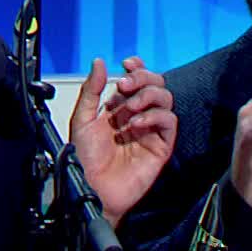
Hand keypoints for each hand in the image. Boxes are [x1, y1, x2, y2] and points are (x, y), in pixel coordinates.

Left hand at [70, 56, 176, 225]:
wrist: (91, 188)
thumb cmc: (84, 159)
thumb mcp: (82, 119)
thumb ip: (91, 90)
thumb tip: (99, 62)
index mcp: (118, 108)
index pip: (137, 80)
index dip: (136, 68)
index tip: (127, 65)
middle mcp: (136, 116)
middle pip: (155, 84)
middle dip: (142, 78)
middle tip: (124, 86)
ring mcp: (149, 130)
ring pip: (165, 99)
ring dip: (148, 97)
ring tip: (129, 110)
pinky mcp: (160, 146)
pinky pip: (170, 122)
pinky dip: (156, 116)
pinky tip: (137, 123)